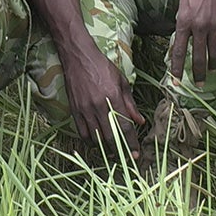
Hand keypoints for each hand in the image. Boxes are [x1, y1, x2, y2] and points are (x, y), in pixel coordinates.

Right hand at [58, 36, 143, 151]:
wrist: (78, 57)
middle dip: (120, 150)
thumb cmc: (102, 66)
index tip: (136, 155)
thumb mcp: (121, 81)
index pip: (125, 127)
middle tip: (126, 158)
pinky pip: (82, 133)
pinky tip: (96, 143)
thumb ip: (130, 103)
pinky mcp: (74, 110)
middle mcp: (99, 106)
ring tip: (112, 152)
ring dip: (105, 149)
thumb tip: (140, 121)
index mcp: (113, 98)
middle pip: (111, 137)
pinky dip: (90, 142)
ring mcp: (85, 109)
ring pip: (96, 138)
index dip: (131, 143)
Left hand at [169, 0, 215, 83]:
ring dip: (213, 65)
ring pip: (214, 52)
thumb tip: (182, 35)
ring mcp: (215, 24)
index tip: (176, 81)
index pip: (178, 50)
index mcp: (183, 20)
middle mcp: (199, 26)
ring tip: (211, 72)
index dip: (177, 68)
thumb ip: (182, 20)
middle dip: (197, 73)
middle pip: (198, 56)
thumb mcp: (182, 1)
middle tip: (198, 85)